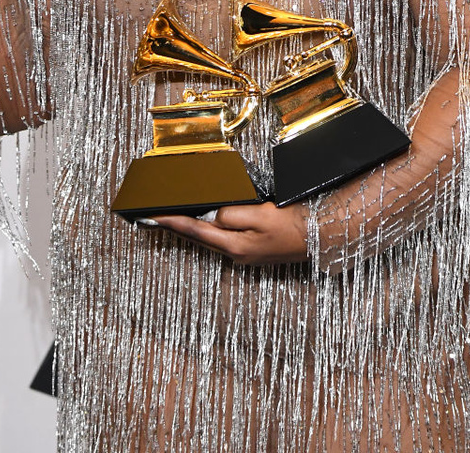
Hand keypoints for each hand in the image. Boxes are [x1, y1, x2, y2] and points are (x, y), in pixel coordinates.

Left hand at [153, 201, 308, 265]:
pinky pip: (222, 239)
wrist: (319, 236)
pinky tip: (203, 224)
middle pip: (198, 237)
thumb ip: (232, 215)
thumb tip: (213, 215)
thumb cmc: (292, 224)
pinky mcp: (252, 250)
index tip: (151, 217)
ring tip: (171, 219)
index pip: (195, 230)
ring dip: (190, 228)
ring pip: (209, 239)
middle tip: (152, 218)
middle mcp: (236, 254)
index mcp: (234, 245)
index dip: (171, 222)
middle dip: (175, 227)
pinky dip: (208, 230)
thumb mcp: (260, 215)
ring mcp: (244, 254)